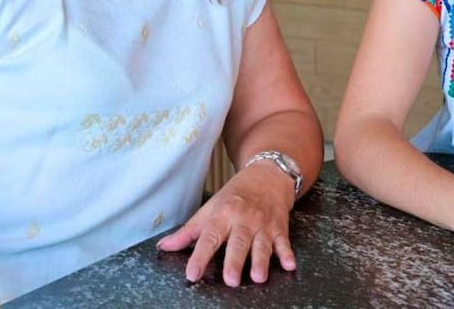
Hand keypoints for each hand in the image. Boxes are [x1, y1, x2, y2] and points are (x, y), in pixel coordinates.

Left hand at [156, 161, 296, 286]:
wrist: (268, 174)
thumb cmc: (236, 194)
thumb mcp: (210, 208)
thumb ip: (189, 231)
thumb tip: (164, 247)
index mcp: (222, 215)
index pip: (209, 237)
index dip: (200, 256)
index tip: (192, 274)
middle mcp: (243, 219)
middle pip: (238, 242)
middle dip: (235, 261)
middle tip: (230, 280)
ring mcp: (263, 224)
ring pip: (262, 244)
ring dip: (261, 261)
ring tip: (258, 277)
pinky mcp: (280, 227)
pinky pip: (284, 242)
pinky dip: (288, 253)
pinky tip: (290, 265)